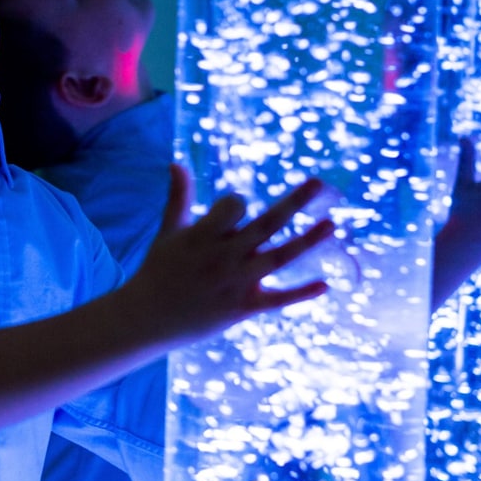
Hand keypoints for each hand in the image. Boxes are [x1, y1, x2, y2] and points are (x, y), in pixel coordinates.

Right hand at [123, 164, 333, 346]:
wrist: (147, 318)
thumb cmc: (158, 270)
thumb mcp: (167, 232)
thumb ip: (178, 197)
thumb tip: (176, 162)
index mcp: (203, 235)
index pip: (234, 207)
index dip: (235, 203)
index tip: (230, 210)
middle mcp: (224, 257)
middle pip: (266, 225)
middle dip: (294, 203)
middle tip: (320, 183)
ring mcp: (235, 283)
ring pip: (279, 258)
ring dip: (308, 242)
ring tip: (333, 224)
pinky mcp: (242, 308)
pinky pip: (276, 300)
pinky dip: (300, 294)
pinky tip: (326, 284)